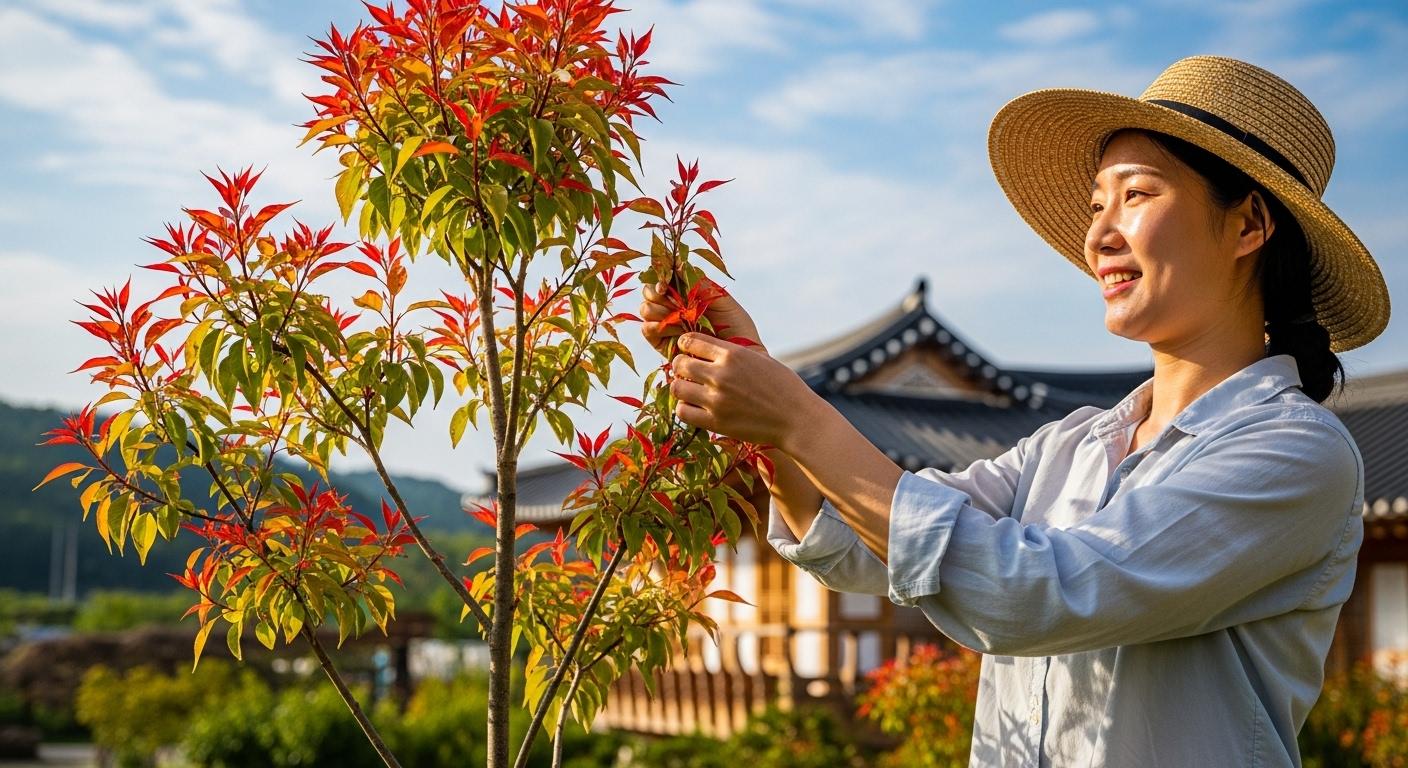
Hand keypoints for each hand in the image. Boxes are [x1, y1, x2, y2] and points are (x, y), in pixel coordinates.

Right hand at [639, 277, 765, 358]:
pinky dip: (657, 326)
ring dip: (659, 309)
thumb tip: (679, 263)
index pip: (664, 278)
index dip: (660, 277)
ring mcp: (666, 325)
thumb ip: (700, 282)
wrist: (739, 357)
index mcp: (686, 293)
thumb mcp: (721, 299)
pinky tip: (676, 330)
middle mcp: (673, 307)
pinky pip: (647, 329)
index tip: (665, 284)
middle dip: (657, 293)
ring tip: (680, 318)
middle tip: (674, 302)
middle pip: (648, 292)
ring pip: (645, 309)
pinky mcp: (662, 344)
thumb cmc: (736, 327)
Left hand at [669, 332, 809, 445]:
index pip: (691, 340)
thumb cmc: (783, 387)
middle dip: (680, 366)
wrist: (797, 419)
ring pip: (677, 388)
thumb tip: (707, 350)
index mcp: (733, 354)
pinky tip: (696, 408)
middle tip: (688, 373)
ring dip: (682, 388)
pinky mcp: (716, 422)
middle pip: (679, 364)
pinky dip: (686, 409)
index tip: (688, 351)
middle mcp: (721, 374)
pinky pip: (683, 412)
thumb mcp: (760, 359)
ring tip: (692, 391)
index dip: (686, 345)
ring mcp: (717, 399)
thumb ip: (733, 353)